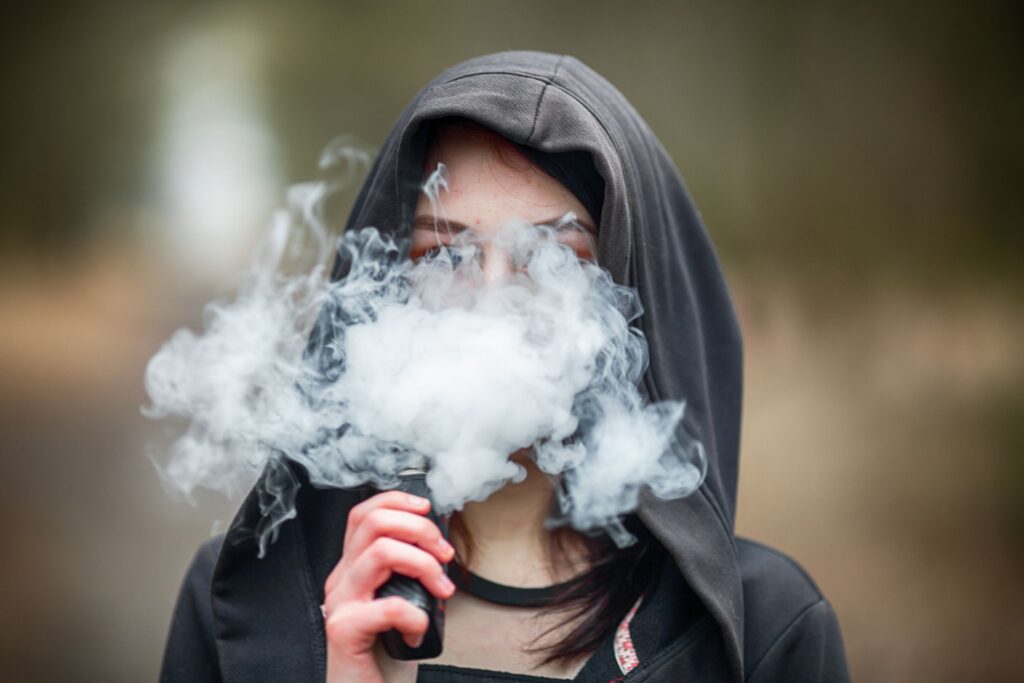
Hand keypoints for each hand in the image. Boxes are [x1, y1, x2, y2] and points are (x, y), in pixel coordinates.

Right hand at [324, 490, 455, 682]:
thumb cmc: (387, 653)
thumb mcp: (400, 600)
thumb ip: (408, 572)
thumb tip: (441, 545)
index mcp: (352, 568)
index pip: (364, 514)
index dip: (397, 501)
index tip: (428, 510)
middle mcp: (340, 580)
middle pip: (374, 523)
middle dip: (421, 530)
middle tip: (444, 556)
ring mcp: (339, 603)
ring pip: (382, 552)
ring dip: (424, 565)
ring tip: (441, 590)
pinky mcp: (344, 630)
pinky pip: (390, 606)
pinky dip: (416, 616)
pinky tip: (418, 631)